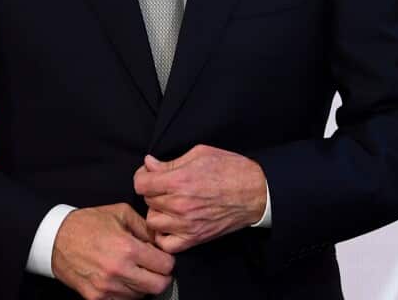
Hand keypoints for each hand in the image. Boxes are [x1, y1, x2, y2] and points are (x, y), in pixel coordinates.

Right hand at [51, 203, 173, 299]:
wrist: (54, 238)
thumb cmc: (87, 223)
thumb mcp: (121, 213)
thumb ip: (145, 227)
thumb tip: (161, 241)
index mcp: (128, 248)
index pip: (165, 265)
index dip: (168, 261)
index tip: (163, 258)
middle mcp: (118, 270)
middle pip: (157, 286)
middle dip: (161, 276)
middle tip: (154, 268)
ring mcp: (106, 287)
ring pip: (141, 296)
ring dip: (142, 285)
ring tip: (134, 271)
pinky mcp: (94, 297)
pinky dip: (126, 294)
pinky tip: (122, 280)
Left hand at [133, 144, 267, 252]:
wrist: (257, 191)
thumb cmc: (232, 169)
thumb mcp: (201, 154)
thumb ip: (171, 162)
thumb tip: (149, 164)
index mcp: (179, 180)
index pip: (141, 183)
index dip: (143, 176)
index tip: (150, 175)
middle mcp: (179, 204)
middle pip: (147, 201)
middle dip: (154, 191)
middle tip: (167, 187)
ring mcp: (186, 224)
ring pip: (152, 221)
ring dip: (158, 212)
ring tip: (170, 205)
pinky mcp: (194, 238)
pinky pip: (165, 243)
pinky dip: (164, 235)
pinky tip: (172, 224)